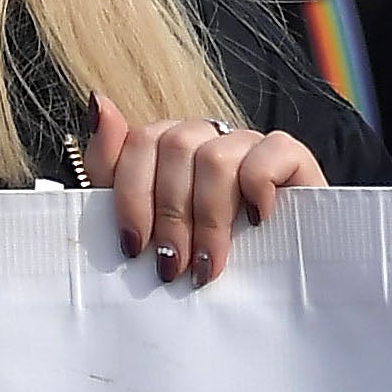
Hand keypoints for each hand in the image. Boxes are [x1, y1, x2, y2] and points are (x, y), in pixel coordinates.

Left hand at [90, 95, 325, 287]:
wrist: (270, 289)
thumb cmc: (198, 256)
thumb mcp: (146, 225)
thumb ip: (111, 168)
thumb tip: (100, 103)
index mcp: (170, 146)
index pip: (140, 141)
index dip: (132, 195)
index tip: (132, 248)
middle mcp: (209, 136)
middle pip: (176, 146)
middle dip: (169, 215)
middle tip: (172, 266)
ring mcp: (251, 144)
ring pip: (216, 157)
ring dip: (208, 218)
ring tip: (208, 264)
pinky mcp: (292, 158)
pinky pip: (271, 152)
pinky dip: (258, 188)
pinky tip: (255, 223)